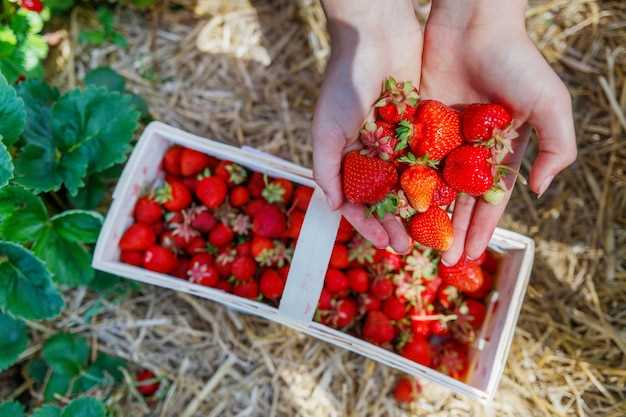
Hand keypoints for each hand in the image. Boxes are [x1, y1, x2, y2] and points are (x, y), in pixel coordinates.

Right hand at [313, 0, 420, 252]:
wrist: (376, 36)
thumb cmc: (344, 82)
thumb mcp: (327, 129)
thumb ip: (326, 168)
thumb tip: (333, 208)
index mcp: (349, 157)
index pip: (358, 201)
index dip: (370, 225)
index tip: (385, 243)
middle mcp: (374, 154)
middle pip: (386, 198)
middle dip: (397, 223)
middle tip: (410, 246)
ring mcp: (399, 142)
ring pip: (411, 184)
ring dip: (420, 210)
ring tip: (433, 232)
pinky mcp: (422, 127)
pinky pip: (431, 159)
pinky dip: (438, 180)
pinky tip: (450, 200)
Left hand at [421, 0, 576, 264]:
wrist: (473, 23)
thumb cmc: (517, 61)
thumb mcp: (550, 105)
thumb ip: (556, 148)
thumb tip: (539, 191)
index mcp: (501, 149)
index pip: (490, 198)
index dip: (483, 227)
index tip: (474, 254)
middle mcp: (470, 149)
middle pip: (458, 199)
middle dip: (452, 229)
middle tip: (444, 261)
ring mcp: (441, 138)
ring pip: (431, 185)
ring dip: (426, 214)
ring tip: (418, 244)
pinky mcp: (416, 124)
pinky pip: (408, 160)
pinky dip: (404, 184)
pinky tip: (397, 209)